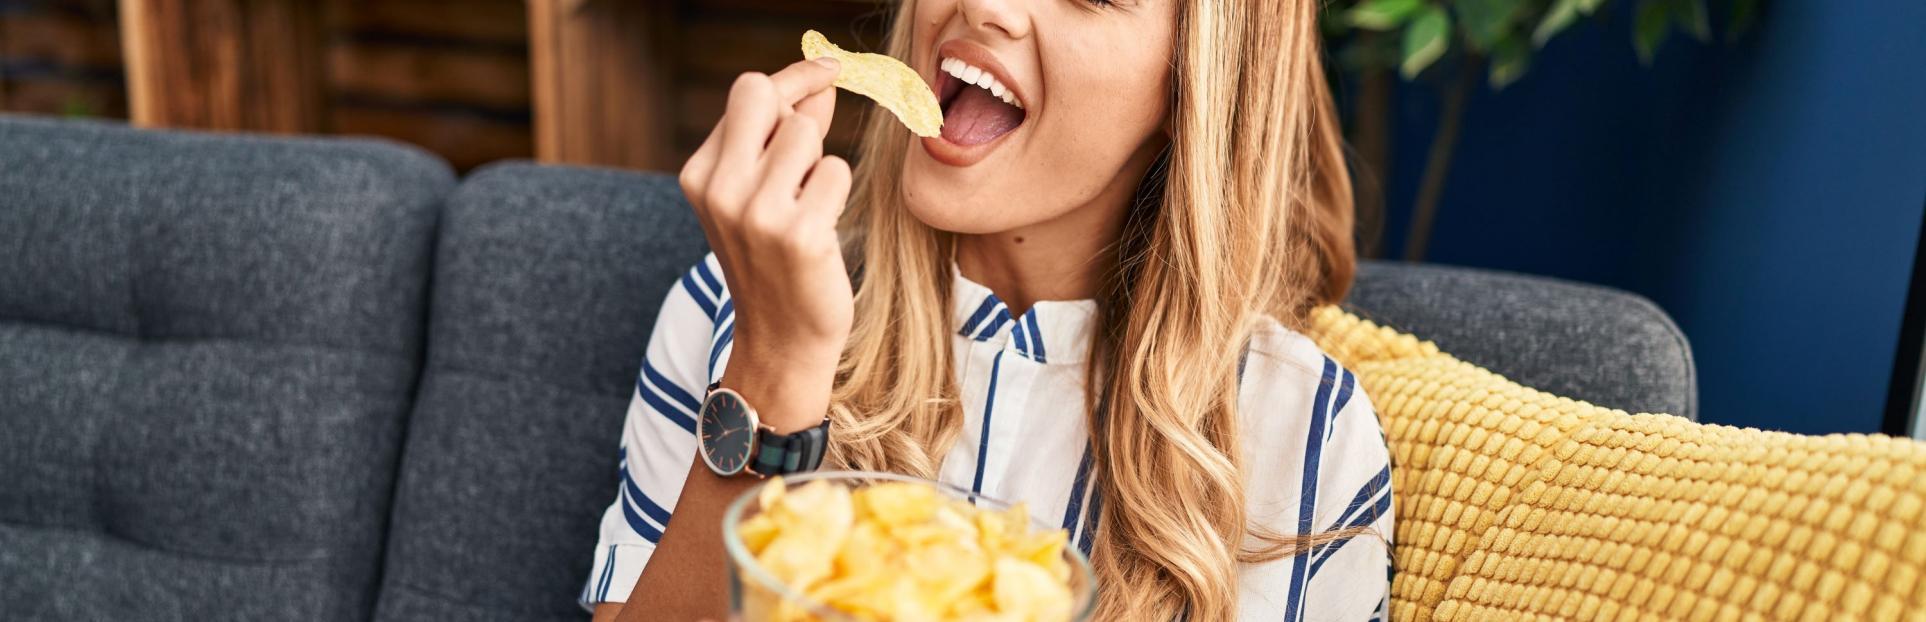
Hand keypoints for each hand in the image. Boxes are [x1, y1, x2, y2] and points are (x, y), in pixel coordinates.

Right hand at [678, 58, 852, 430]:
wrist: (781, 341)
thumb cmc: (778, 261)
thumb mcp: (763, 195)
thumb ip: (786, 136)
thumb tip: (821, 84)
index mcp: (700, 175)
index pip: (748, 93)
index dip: (794, 76)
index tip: (828, 69)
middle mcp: (719, 189)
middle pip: (765, 97)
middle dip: (800, 108)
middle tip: (817, 136)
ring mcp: (755, 212)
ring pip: (805, 134)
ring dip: (820, 163)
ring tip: (810, 204)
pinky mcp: (798, 234)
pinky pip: (836, 172)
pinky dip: (837, 194)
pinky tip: (822, 228)